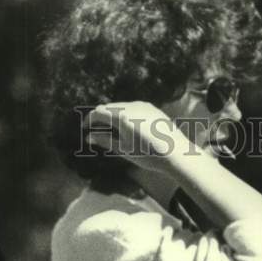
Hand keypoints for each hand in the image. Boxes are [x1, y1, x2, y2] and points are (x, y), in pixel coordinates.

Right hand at [84, 101, 198, 176]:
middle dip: (100, 116)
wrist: (176, 153)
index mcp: (122, 116)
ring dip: (112, 114)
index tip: (84, 128)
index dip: (89, 120)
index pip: (99, 112)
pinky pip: (132, 107)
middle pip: (109, 107)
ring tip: (109, 128)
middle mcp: (131, 106)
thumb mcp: (125, 150)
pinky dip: (124, 113)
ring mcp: (143, 105)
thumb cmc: (149, 155)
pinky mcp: (151, 108)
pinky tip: (126, 125)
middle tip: (94, 129)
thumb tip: (89, 138)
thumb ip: (105, 141)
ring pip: (121, 106)